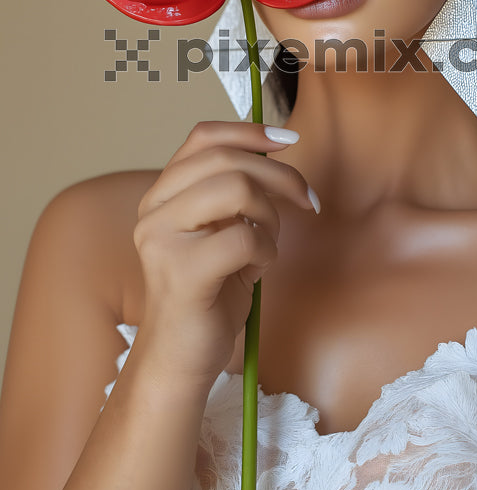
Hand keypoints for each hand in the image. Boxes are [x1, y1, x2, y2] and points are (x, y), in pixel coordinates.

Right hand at [132, 121, 314, 389]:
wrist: (180, 358)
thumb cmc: (209, 294)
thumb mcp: (223, 231)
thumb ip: (236, 193)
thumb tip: (277, 149)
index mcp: (162, 194)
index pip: (203, 138)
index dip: (250, 131)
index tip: (289, 139)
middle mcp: (154, 210)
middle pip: (227, 159)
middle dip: (281, 174)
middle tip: (309, 199)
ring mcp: (162, 239)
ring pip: (237, 189)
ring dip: (271, 214)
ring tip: (269, 243)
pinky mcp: (181, 272)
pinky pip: (244, 237)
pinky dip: (266, 250)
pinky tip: (259, 268)